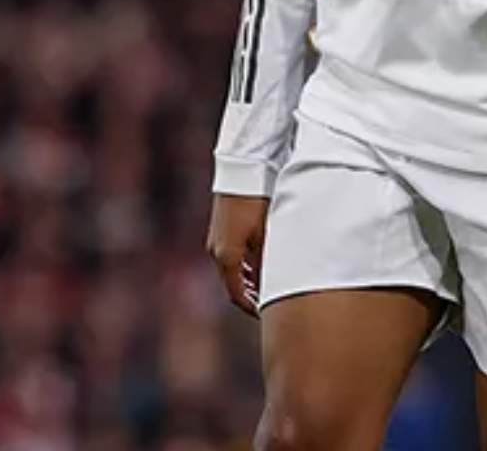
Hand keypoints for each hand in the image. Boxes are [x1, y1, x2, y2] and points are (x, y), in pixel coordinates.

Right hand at [207, 194, 270, 316]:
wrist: (245, 170)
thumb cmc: (259, 203)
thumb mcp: (267, 236)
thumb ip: (267, 265)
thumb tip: (270, 286)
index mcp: (227, 257)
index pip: (237, 295)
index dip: (252, 308)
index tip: (267, 316)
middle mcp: (216, 250)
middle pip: (232, 284)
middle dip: (250, 297)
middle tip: (269, 307)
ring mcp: (216, 239)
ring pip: (231, 270)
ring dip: (247, 281)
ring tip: (267, 288)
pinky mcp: (220, 228)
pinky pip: (231, 255)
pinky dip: (243, 266)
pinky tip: (259, 265)